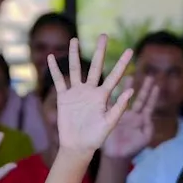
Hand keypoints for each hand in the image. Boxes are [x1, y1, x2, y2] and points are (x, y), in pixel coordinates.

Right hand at [50, 35, 135, 153]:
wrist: (78, 146)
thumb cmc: (96, 138)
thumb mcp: (109, 123)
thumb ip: (119, 108)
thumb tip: (131, 91)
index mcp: (103, 96)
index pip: (115, 76)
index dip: (122, 63)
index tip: (130, 50)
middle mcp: (91, 91)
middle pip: (96, 67)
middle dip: (100, 51)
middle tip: (104, 35)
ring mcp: (77, 93)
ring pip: (76, 70)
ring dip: (75, 55)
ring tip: (74, 40)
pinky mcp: (64, 98)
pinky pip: (59, 81)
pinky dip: (54, 70)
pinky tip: (52, 58)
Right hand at [102, 76, 157, 159]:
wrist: (115, 155)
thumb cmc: (132, 149)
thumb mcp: (144, 138)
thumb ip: (149, 127)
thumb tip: (149, 116)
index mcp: (140, 120)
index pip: (148, 106)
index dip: (152, 96)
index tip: (157, 86)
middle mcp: (131, 115)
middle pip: (139, 98)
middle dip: (144, 88)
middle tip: (149, 76)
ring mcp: (121, 114)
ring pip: (125, 97)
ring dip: (127, 87)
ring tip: (129, 75)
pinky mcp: (110, 116)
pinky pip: (111, 103)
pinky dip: (112, 95)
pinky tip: (111, 85)